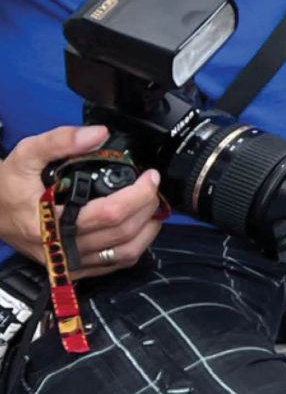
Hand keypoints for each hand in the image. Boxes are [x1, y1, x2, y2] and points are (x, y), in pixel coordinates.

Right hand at [0, 126, 164, 279]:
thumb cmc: (7, 185)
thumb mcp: (26, 154)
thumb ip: (61, 140)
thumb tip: (99, 134)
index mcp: (48, 223)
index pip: (108, 214)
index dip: (138, 194)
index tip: (149, 175)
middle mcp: (60, 248)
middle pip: (122, 233)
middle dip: (147, 205)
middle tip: (152, 185)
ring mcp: (68, 262)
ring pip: (124, 253)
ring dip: (147, 228)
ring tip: (152, 204)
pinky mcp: (73, 269)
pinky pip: (115, 264)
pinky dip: (135, 245)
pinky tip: (139, 225)